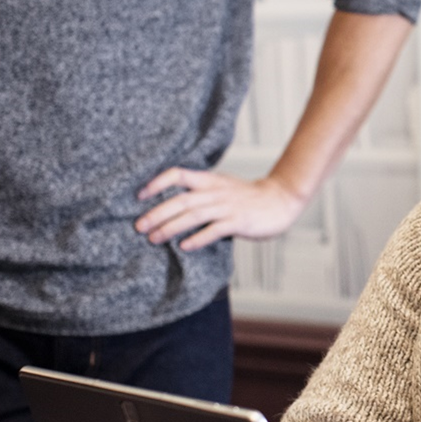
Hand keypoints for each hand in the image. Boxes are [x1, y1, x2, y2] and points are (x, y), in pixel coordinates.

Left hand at [135, 168, 307, 250]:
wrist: (282, 199)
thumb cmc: (249, 198)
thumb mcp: (223, 187)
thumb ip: (200, 194)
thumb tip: (170, 206)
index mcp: (210, 180)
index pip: (178, 174)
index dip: (156, 183)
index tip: (138, 196)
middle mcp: (216, 192)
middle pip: (181, 200)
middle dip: (157, 213)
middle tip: (139, 226)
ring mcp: (228, 206)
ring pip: (194, 215)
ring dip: (171, 227)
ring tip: (154, 238)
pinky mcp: (239, 221)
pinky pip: (215, 230)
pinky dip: (198, 238)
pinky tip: (184, 247)